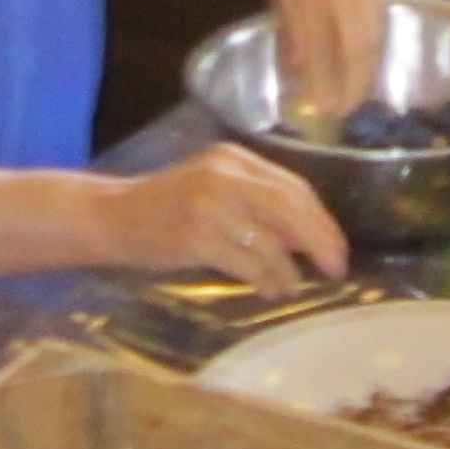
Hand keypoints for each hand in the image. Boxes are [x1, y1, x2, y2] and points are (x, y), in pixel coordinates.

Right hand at [94, 147, 349, 289]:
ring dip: (290, 270)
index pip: (293, 186)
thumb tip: (308, 237)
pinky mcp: (195, 236)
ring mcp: (209, 204)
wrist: (112, 216)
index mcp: (233, 158)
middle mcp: (224, 175)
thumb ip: (256, 203)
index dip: (321, 219)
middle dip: (320, 241)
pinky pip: (248, 262)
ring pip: (271, 240)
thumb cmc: (166, 208)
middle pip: (290, 207)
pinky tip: (272, 290)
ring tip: (293, 286)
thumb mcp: (213, 189)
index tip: (337, 246)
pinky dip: (268, 280)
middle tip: (337, 268)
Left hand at [264, 0, 384, 118]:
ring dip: (367, 71)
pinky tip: (369, 67)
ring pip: (372, 35)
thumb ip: (290, 28)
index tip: (322, 109)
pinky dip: (375, 49)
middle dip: (352, 83)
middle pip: (353, 44)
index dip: (323, 79)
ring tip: (359, 98)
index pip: (319, 43)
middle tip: (346, 112)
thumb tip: (297, 73)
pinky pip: (378, 21)